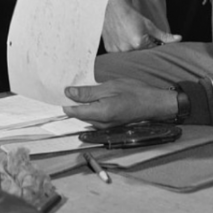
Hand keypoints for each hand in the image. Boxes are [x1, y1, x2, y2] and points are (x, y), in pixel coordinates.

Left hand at [64, 78, 178, 128]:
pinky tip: (96, 96)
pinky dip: (91, 107)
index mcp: (99, 114)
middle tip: (72, 86)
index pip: (72, 111)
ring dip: (83, 104)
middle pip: (77, 114)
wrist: (153, 103)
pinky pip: (93, 116)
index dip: (64, 102)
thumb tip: (68, 93)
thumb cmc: (134, 92)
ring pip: (85, 115)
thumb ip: (87, 92)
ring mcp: (105, 126)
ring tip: (86, 90)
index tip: (59, 92)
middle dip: (73, 102)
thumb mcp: (109, 87)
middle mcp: (100, 124)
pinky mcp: (108, 125)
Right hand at [101, 0, 180, 51]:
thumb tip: (178, 39)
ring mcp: (117, 49)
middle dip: (141, 47)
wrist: (114, 6)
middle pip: (140, 54)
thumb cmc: (131, 14)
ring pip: (129, 54)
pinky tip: (121, 37)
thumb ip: (164, 36)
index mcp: (138, 43)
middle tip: (136, 35)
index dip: (152, 45)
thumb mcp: (149, 25)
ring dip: (130, 48)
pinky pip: (118, 52)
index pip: (151, 51)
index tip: (148, 38)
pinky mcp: (109, 48)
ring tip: (128, 35)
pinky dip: (121, 47)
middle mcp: (127, 49)